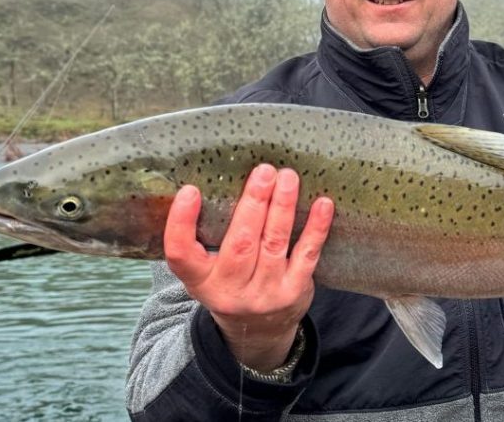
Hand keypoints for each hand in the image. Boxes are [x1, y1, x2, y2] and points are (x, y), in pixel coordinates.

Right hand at [163, 163, 333, 370]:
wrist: (257, 332)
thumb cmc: (231, 284)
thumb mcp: (206, 270)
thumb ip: (204, 237)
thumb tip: (216, 179)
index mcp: (200, 280)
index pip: (181, 253)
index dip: (181, 222)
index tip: (190, 190)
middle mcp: (230, 290)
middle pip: (240, 243)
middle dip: (253, 204)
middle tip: (264, 171)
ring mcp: (264, 294)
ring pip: (273, 244)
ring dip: (282, 207)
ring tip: (287, 178)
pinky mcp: (294, 291)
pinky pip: (306, 255)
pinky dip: (315, 228)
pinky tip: (322, 204)